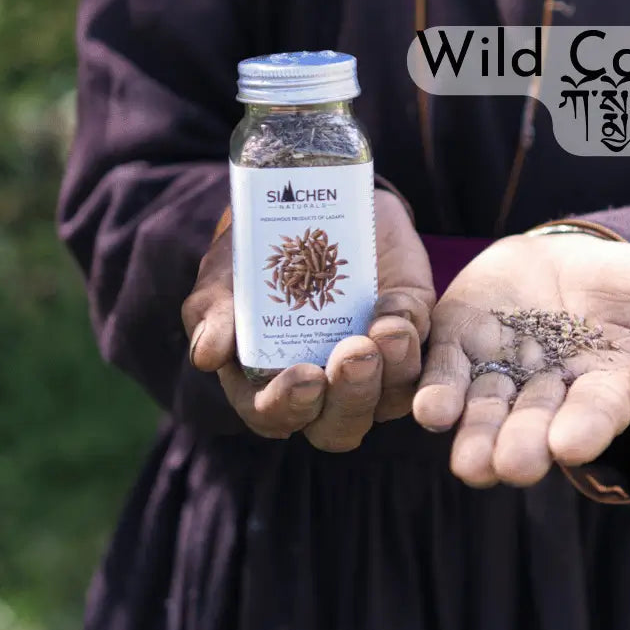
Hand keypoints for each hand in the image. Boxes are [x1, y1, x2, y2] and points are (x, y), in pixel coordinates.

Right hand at [183, 189, 434, 449]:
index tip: (304, 378)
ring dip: (394, 370)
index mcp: (273, 388)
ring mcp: (375, 364)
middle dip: (351, 396)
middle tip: (353, 355)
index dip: (290, 407)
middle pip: (343, 424)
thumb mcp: (223, 280)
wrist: (305, 206)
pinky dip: (412, 329)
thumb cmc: (252, 259)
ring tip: (387, 330)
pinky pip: (422, 346)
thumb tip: (207, 354)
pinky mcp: (409, 328)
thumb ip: (213, 315)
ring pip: (393, 395)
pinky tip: (400, 307)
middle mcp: (327, 388)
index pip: (279, 417)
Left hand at [413, 232, 629, 487]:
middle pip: (533, 424)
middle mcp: (547, 393)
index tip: (570, 445)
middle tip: (512, 466)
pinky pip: (445, 371)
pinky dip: (437, 393)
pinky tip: (431, 410)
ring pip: (485, 410)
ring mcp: (500, 370)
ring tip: (470, 463)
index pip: (595, 413)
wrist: (569, 256)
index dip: (584, 428)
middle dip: (522, 446)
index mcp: (604, 389)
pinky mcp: (460, 343)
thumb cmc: (627, 289)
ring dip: (476, 436)